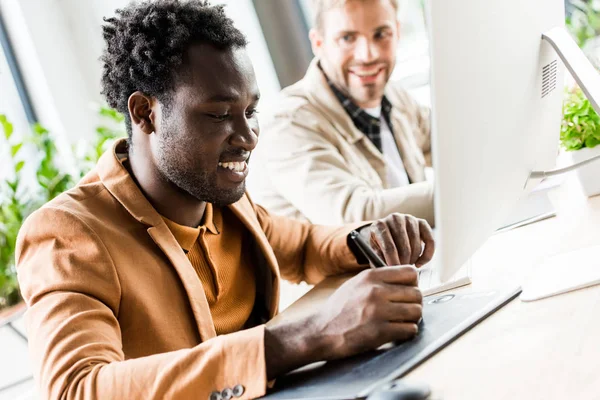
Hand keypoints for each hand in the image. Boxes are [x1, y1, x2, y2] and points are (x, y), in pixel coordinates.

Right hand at [264, 266, 421, 377]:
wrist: (321, 331)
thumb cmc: (339, 309)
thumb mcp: (356, 284)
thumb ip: (379, 280)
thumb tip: (406, 281)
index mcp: (371, 276)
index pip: (410, 273)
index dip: (413, 283)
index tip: (408, 291)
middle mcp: (376, 291)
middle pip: (416, 293)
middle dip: (414, 303)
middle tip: (406, 310)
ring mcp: (378, 311)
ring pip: (416, 311)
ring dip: (412, 319)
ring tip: (402, 321)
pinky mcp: (380, 332)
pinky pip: (410, 330)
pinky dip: (407, 333)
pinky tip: (397, 332)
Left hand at [361, 213, 434, 267]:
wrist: (387, 230)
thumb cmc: (380, 243)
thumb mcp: (374, 251)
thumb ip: (379, 259)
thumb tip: (389, 270)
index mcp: (379, 225)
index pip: (389, 247)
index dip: (393, 263)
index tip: (396, 273)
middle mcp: (394, 219)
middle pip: (404, 247)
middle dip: (404, 263)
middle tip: (401, 270)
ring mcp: (409, 219)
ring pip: (416, 245)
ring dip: (413, 260)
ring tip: (406, 265)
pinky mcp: (422, 222)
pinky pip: (430, 241)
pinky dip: (427, 256)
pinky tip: (419, 263)